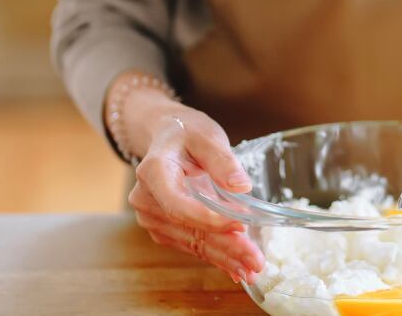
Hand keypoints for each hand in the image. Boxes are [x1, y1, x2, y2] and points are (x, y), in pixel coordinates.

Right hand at [110, 75, 264, 282]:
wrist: (167, 137)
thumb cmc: (186, 133)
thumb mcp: (207, 135)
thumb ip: (223, 160)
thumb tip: (241, 186)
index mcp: (153, 172)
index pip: (179, 204)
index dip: (209, 219)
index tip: (240, 226)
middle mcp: (146, 199)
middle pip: (189, 229)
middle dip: (226, 247)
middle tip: (255, 261)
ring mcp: (152, 217)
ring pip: (193, 242)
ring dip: (224, 258)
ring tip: (252, 268)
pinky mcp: (163, 228)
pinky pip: (191, 244)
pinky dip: (216, 255)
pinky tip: (236, 268)